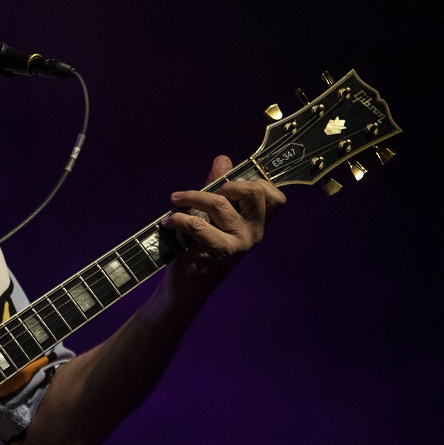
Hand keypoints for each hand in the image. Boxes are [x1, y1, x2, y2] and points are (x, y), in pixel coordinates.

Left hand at [160, 155, 285, 280]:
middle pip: (254, 191)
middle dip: (224, 185)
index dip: (254, 183)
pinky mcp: (221, 251)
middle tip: (202, 193)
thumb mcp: (211, 213)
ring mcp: (241, 242)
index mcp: (258, 222)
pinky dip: (179, 219)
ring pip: (220, 204)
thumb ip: (218, 186)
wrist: (188, 285)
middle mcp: (256, 232)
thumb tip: (223, 159)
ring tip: (175, 200)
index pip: (275, 196)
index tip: (228, 185)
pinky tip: (168, 221)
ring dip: (192, 197)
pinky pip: (199, 224)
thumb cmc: (200, 246)